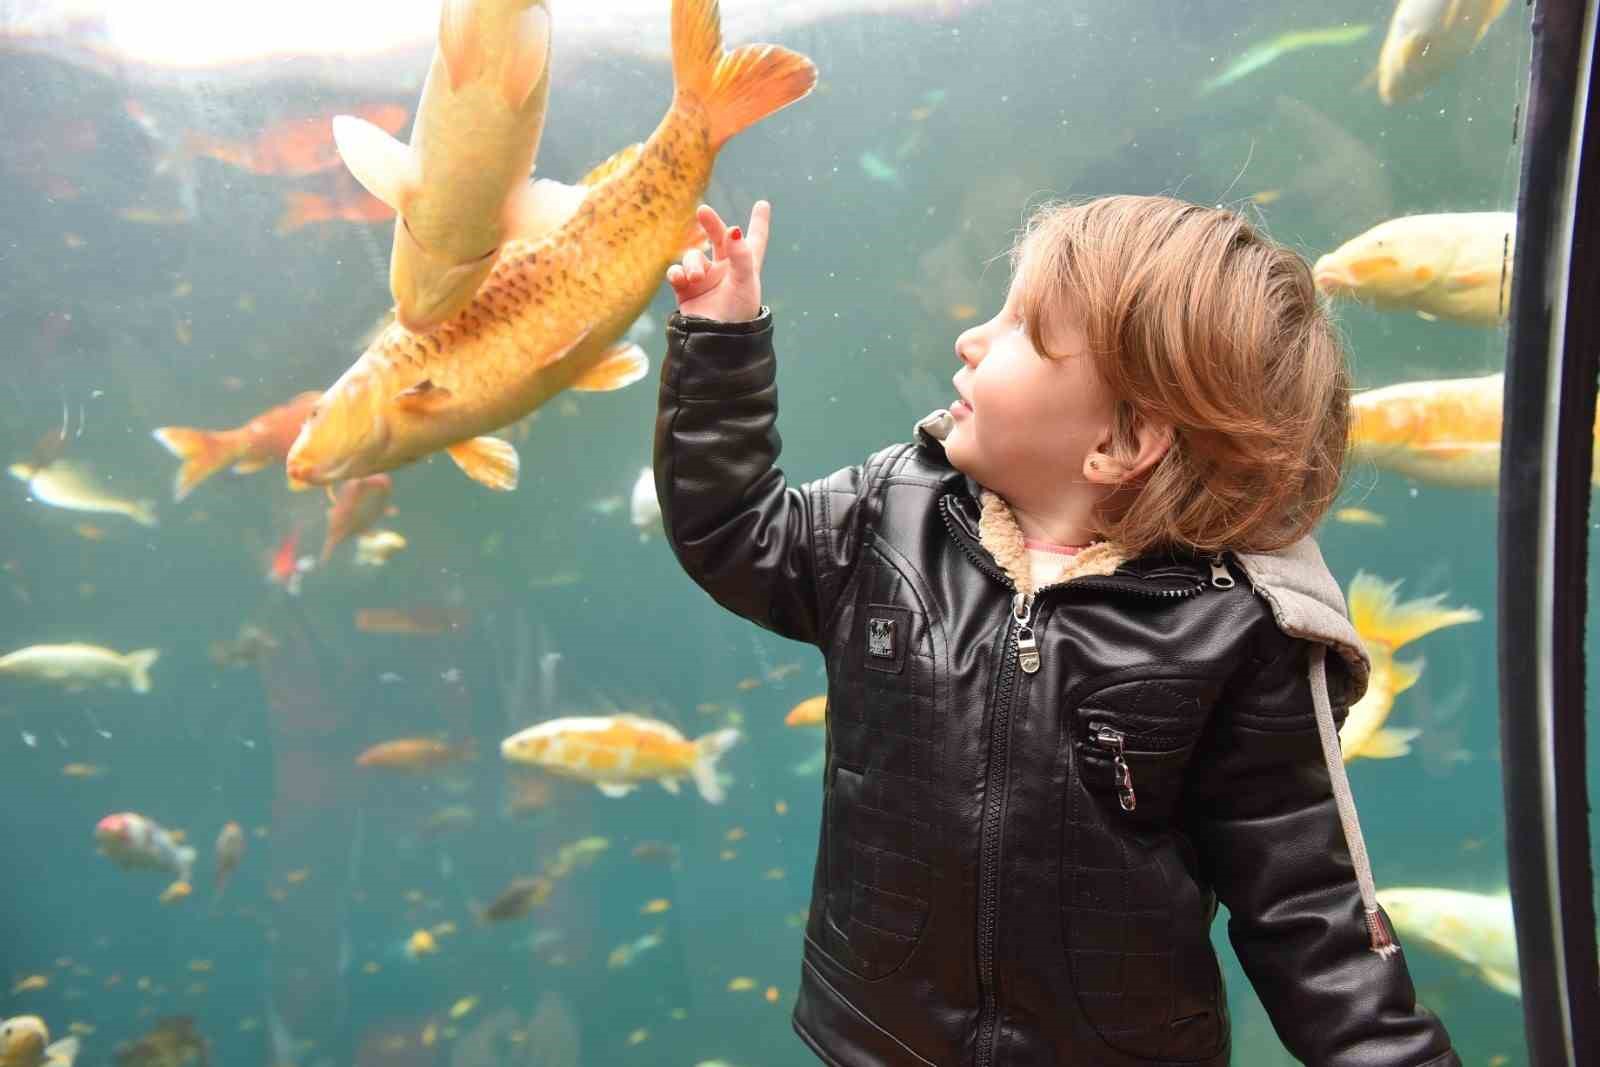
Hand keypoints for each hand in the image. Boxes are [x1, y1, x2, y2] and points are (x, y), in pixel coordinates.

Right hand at [665, 201, 769, 321]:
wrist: (716, 341)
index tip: (763, 204)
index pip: (755, 240)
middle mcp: (726, 270)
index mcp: (746, 266)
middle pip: (719, 238)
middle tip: (703, 211)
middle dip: (711, 224)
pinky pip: (677, 272)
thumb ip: (741, 255)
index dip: (759, 222)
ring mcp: (705, 279)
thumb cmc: (738, 313)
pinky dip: (677, 273)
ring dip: (693, 263)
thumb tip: (733, 229)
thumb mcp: (745, 282)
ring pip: (693, 257)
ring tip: (697, 278)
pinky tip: (681, 279)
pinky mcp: (686, 289)